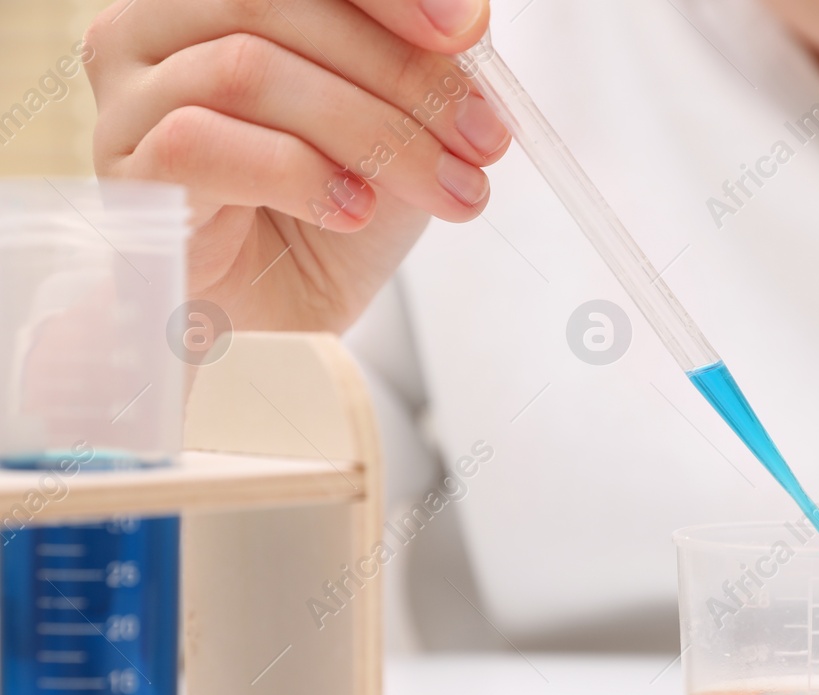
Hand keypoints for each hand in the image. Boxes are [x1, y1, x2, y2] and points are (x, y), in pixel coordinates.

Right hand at [85, 0, 510, 331]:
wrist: (285, 327)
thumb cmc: (334, 217)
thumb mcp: (401, 128)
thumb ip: (423, 65)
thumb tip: (470, 21)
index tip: (467, 31)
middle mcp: (155, 26)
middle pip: (274, 4)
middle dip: (400, 74)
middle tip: (481, 140)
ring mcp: (127, 96)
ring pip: (246, 69)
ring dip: (372, 133)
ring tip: (445, 190)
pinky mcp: (125, 171)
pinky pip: (201, 143)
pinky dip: (300, 174)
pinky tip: (355, 210)